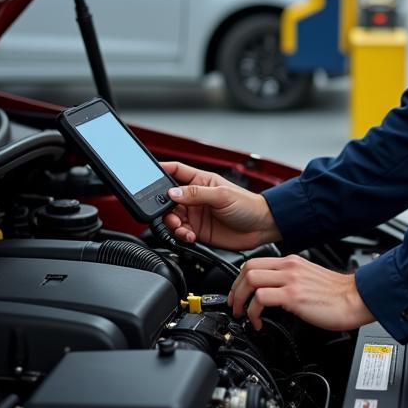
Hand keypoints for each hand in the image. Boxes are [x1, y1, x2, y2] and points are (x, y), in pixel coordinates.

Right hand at [160, 161, 280, 250]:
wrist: (261, 227)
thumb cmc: (248, 205)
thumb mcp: (222, 195)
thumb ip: (196, 194)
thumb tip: (172, 193)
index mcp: (201, 180)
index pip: (175, 171)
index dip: (160, 171)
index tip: (145, 176)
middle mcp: (195, 197)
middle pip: (168, 198)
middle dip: (163, 207)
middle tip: (168, 214)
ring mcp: (196, 214)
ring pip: (172, 217)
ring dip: (172, 224)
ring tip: (182, 228)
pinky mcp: (198, 231)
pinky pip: (181, 232)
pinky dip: (181, 235)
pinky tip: (189, 236)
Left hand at [228, 254, 374, 331]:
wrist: (356, 298)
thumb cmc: (338, 294)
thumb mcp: (309, 278)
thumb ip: (291, 280)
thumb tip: (276, 293)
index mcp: (292, 262)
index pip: (255, 262)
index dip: (240, 279)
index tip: (239, 294)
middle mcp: (289, 267)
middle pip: (248, 268)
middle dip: (236, 289)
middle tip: (236, 305)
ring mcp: (291, 280)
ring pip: (251, 280)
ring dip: (241, 300)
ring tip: (243, 315)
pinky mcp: (293, 296)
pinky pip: (261, 298)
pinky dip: (253, 312)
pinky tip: (258, 323)